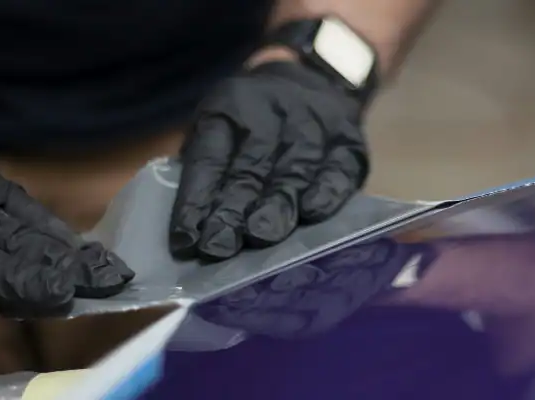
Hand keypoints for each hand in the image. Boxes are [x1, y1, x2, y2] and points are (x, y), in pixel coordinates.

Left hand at [170, 60, 368, 259]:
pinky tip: (313, 212)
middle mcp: (270, 112)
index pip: (208, 156)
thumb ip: (205, 171)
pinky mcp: (348, 142)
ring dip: (277, 206)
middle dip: (233, 209)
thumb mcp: (219, 128)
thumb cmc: (253, 122)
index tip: (186, 238)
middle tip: (219, 246)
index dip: (196, 198)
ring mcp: (313, 125)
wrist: (314, 78)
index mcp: (228, 109)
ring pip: (293, 169)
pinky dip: (326, 191)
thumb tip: (190, 230)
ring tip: (260, 235)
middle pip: (250, 166)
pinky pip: (338, 168)